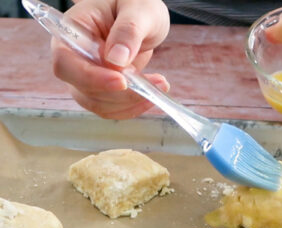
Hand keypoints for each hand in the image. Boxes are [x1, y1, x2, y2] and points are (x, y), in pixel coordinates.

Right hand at [51, 0, 169, 118]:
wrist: (142, 17)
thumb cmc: (136, 3)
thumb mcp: (138, 8)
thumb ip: (128, 30)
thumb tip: (116, 60)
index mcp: (72, 31)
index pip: (66, 63)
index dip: (90, 77)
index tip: (121, 81)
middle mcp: (74, 58)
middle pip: (83, 90)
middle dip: (120, 94)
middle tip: (154, 84)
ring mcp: (87, 77)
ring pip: (99, 104)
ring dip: (130, 103)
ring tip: (160, 84)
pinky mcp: (102, 91)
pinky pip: (112, 109)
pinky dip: (133, 107)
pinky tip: (152, 93)